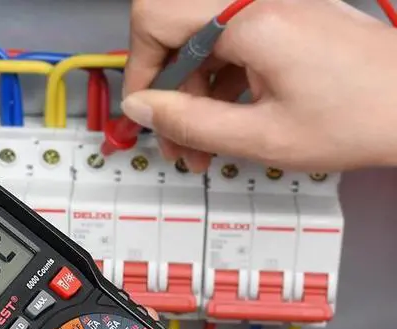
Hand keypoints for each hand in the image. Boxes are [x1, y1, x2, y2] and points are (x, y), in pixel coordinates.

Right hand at [122, 0, 396, 171]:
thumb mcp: (261, 136)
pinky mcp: (280, 21)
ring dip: (190, 94)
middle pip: (173, 29)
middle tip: (174, 138)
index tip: (146, 112)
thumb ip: (190, 123)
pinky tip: (224, 123)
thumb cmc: (357, 117)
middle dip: (165, 89)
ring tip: (202, 146)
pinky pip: (226, 46)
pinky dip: (216, 85)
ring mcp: (269, 6)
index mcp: (250, 18)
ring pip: (198, 42)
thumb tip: (140, 108)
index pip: (155, 19)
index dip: (139, 70)